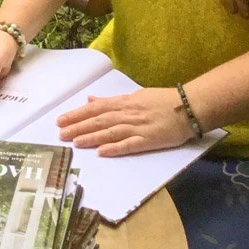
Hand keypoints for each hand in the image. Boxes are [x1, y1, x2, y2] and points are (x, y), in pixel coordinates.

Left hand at [56, 88, 193, 156]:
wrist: (188, 106)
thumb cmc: (162, 101)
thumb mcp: (135, 96)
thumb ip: (113, 100)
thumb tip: (91, 99)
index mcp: (124, 102)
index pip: (96, 108)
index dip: (77, 114)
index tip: (61, 120)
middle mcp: (128, 113)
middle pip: (99, 120)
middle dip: (78, 127)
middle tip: (60, 134)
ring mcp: (138, 127)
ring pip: (110, 131)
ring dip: (91, 137)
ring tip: (75, 142)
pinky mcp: (149, 140)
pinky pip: (129, 144)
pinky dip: (115, 147)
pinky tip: (102, 152)